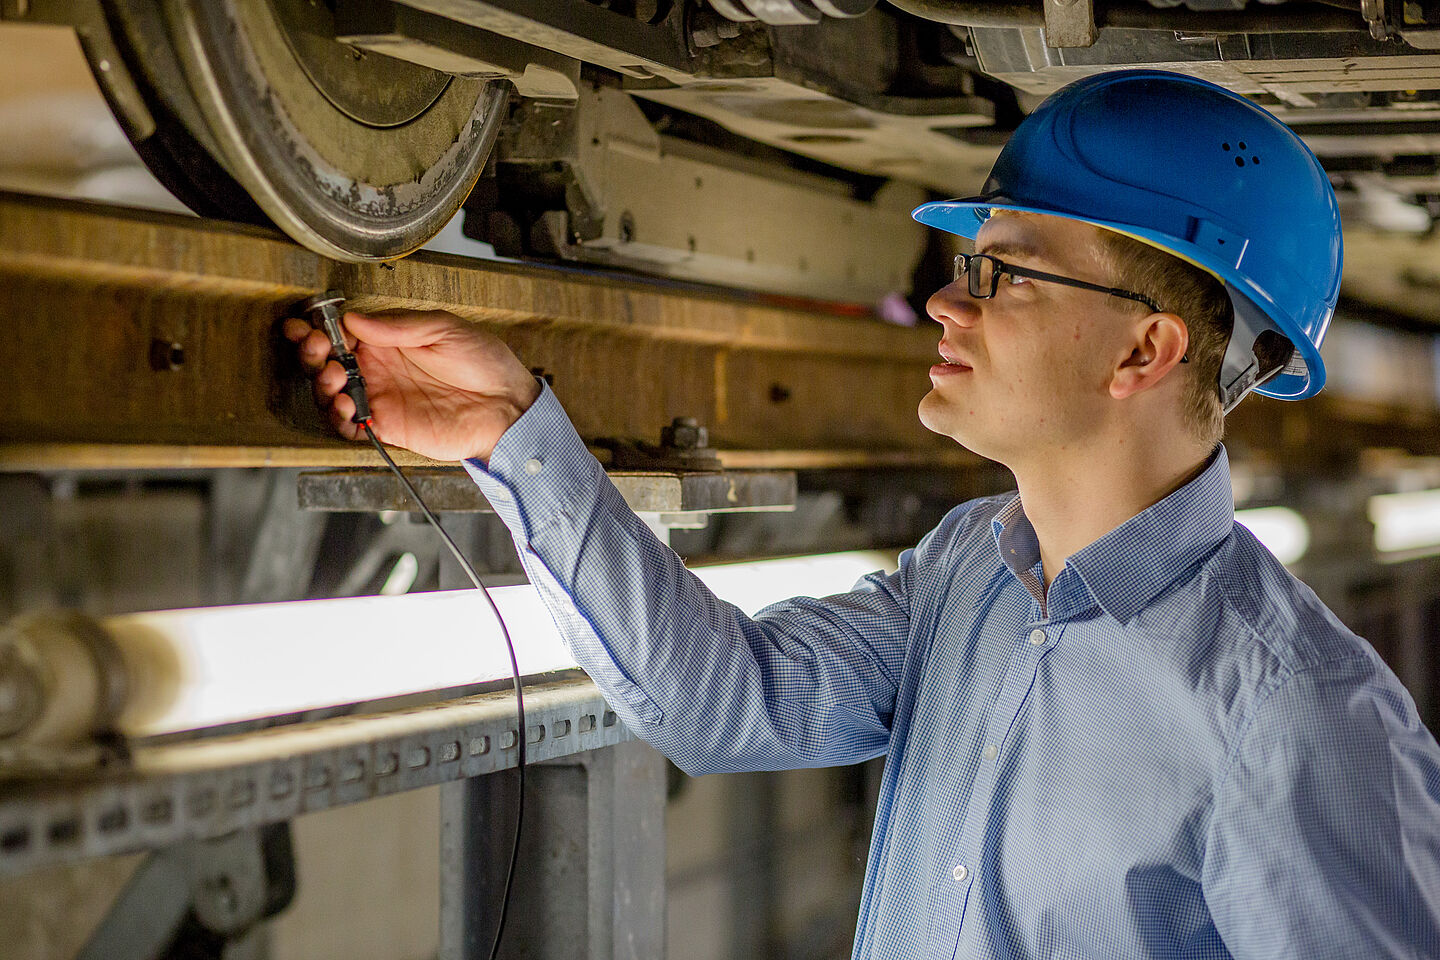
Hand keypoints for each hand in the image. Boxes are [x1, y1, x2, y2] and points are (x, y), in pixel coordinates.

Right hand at [283, 309, 541, 461]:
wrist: (508, 406)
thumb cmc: (485, 364)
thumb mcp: (445, 328)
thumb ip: (399, 325)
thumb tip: (356, 319)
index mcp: (390, 340)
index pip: (342, 333)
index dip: (319, 330)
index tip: (307, 327)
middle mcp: (380, 369)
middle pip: (328, 362)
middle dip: (311, 354)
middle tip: (315, 349)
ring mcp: (382, 398)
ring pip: (331, 394)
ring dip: (321, 385)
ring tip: (334, 377)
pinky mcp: (388, 426)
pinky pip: (350, 426)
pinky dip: (338, 417)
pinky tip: (345, 404)